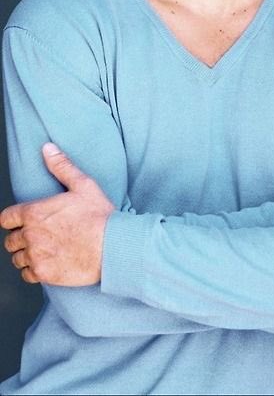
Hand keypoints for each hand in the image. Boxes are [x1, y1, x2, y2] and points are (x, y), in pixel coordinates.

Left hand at [0, 143, 114, 285]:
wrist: (113, 246)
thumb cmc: (100, 216)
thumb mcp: (83, 184)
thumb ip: (61, 166)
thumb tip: (48, 149)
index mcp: (35, 212)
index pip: (6, 218)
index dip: (13, 219)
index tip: (23, 221)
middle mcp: (31, 235)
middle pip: (10, 240)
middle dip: (20, 237)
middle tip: (37, 235)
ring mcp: (36, 256)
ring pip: (17, 258)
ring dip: (26, 254)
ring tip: (42, 249)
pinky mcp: (44, 273)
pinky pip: (27, 275)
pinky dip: (33, 270)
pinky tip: (47, 263)